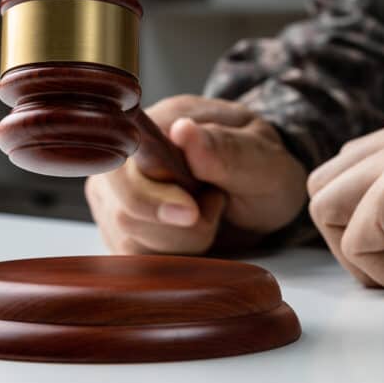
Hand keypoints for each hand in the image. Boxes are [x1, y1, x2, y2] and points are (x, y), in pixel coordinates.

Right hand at [85, 95, 307, 254]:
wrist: (264, 197)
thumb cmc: (263, 170)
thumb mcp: (263, 158)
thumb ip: (227, 148)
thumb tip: (182, 131)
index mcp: (159, 123)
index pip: (123, 162)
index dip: (149, 196)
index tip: (192, 212)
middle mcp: (127, 160)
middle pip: (123, 210)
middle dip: (177, 227)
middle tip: (215, 207)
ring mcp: (119, 196)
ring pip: (130, 240)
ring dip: (181, 241)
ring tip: (209, 213)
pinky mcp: (123, 230)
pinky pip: (133, 258)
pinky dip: (172, 256)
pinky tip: (193, 235)